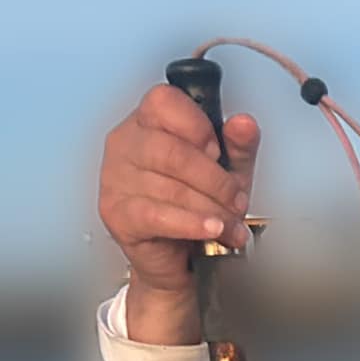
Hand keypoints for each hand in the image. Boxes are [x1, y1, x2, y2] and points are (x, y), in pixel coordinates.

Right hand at [97, 84, 262, 331]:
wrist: (181, 258)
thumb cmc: (198, 205)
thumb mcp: (227, 170)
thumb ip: (238, 145)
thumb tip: (245, 124)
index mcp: (147, 121)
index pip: (164, 102)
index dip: (197, 126)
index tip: (219, 152)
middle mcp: (125, 143)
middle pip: (171, 150)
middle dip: (215, 180)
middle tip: (237, 200)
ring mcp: (114, 178)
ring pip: (169, 187)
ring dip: (211, 209)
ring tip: (232, 224)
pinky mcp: (116, 213)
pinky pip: (156, 215)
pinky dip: (191, 223)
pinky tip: (211, 229)